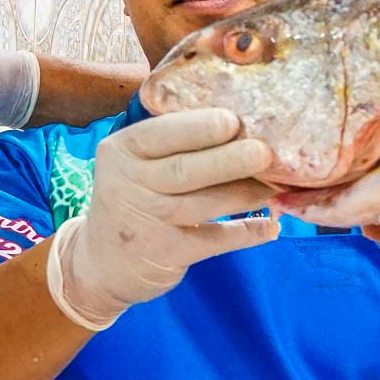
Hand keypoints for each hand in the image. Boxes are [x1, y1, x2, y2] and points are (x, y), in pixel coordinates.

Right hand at [47, 109, 277, 329]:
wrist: (101, 263)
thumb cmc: (132, 197)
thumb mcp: (134, 163)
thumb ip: (170, 141)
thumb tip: (237, 116)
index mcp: (122, 151)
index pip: (158, 134)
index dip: (198, 128)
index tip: (233, 119)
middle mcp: (129, 184)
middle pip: (185, 170)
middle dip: (229, 159)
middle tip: (265, 152)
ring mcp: (147, 222)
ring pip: (204, 204)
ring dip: (246, 193)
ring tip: (278, 183)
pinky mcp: (166, 254)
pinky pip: (215, 240)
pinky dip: (246, 233)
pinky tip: (271, 225)